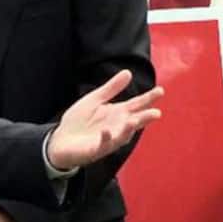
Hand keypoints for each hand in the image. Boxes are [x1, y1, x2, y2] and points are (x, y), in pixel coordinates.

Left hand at [47, 70, 162, 169]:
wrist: (61, 140)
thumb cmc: (80, 120)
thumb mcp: (94, 100)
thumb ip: (111, 88)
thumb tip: (128, 72)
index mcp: (118, 113)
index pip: (136, 105)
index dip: (148, 98)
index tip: (160, 90)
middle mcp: (117, 127)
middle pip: (134, 121)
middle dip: (144, 118)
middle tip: (156, 113)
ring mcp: (108, 139)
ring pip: (123, 136)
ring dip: (128, 130)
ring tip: (134, 121)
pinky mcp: (96, 149)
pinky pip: (103, 145)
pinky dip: (105, 138)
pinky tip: (106, 131)